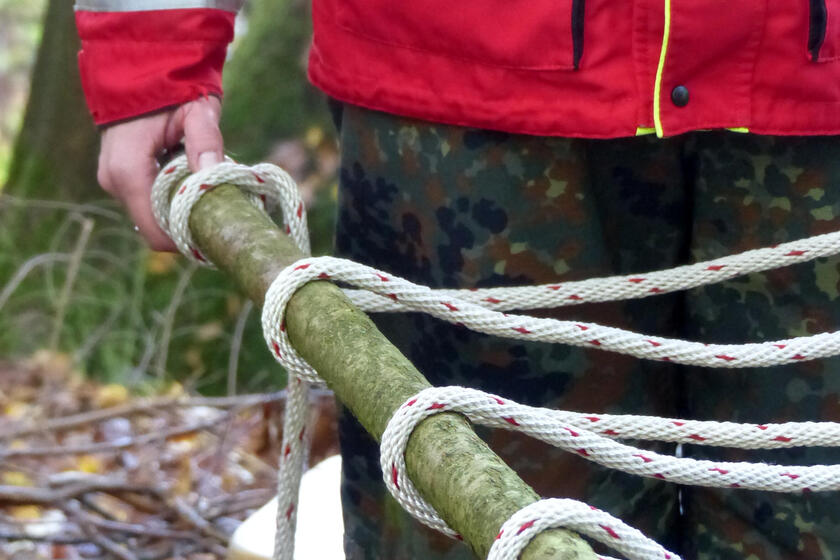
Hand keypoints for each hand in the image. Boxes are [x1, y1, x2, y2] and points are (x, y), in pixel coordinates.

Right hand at [96, 96, 223, 250]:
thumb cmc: (172, 88)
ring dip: (182, 211)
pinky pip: (148, 201)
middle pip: (156, 227)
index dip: (188, 239)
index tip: (218, 234)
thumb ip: (205, 140)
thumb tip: (212, 174)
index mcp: (128, 171)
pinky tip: (194, 182)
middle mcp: (114, 181)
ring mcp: (113, 179)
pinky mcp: (120, 176)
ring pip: (153, 216)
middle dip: (189, 225)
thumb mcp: (196, 110)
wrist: (143, 67)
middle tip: (223, 212)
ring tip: (210, 192)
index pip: (156, 232)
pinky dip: (173, 199)